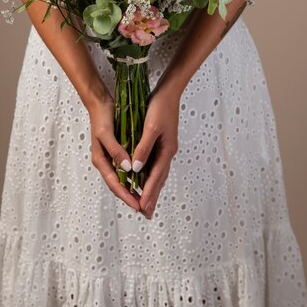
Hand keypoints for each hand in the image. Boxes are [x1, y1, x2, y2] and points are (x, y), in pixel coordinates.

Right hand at [88, 96, 140, 212]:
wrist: (100, 104)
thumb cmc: (102, 118)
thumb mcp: (107, 134)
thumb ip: (116, 151)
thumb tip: (126, 169)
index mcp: (100, 161)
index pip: (114, 184)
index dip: (126, 196)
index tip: (137, 206)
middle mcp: (105, 162)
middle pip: (118, 186)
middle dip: (130, 198)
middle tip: (144, 209)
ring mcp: (110, 157)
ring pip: (123, 179)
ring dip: (133, 189)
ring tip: (146, 198)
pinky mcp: (117, 151)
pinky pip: (126, 169)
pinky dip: (135, 176)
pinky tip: (144, 179)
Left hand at [131, 88, 179, 219]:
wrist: (169, 91)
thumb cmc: (160, 107)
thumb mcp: (150, 127)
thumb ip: (143, 148)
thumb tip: (136, 169)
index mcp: (166, 150)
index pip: (155, 177)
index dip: (148, 193)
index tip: (142, 208)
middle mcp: (168, 151)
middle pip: (159, 179)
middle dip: (152, 197)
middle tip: (146, 215)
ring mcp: (166, 147)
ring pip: (158, 173)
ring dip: (152, 188)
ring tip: (146, 203)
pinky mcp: (162, 142)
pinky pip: (156, 165)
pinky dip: (151, 176)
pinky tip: (145, 179)